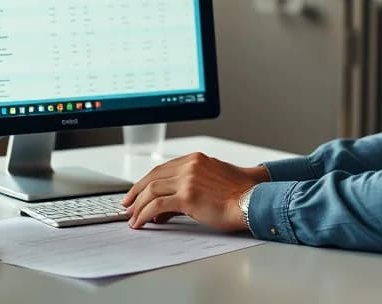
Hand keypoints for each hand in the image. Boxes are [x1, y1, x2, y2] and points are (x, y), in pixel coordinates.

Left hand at [121, 152, 268, 230]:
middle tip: (128, 204)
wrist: (253, 200)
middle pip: (152, 177)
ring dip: (138, 205)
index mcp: (195, 159)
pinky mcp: (187, 196)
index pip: (162, 168)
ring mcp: (187, 179)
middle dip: (137, 192)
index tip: (138, 192)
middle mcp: (189, 165)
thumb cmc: (239, 194)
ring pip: (151, 190)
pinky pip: (157, 205)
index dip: (146, 181)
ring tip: (132, 217)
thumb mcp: (212, 180)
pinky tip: (140, 222)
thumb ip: (190, 186)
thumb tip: (168, 206)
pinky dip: (144, 214)